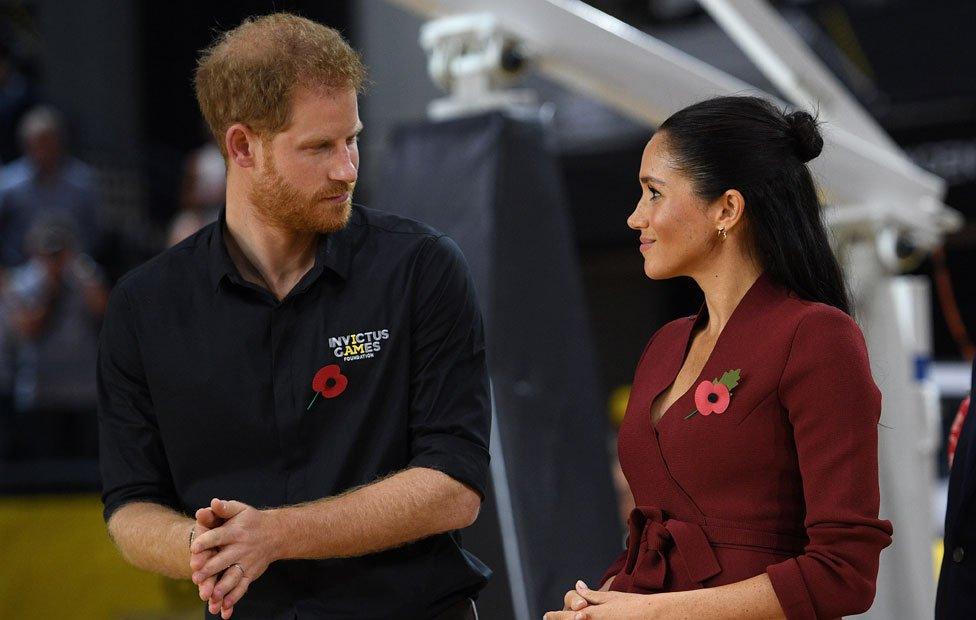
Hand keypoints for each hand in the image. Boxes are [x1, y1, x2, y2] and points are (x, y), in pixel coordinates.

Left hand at [190, 498, 280, 617]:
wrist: (276, 533)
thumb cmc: (252, 520)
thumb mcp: (240, 509)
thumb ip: (225, 507)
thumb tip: (213, 502)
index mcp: (235, 532)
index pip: (218, 536)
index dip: (206, 542)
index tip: (194, 548)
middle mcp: (241, 548)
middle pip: (223, 560)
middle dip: (210, 569)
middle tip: (196, 577)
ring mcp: (247, 562)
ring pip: (233, 577)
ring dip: (222, 587)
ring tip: (210, 596)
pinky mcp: (251, 574)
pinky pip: (242, 587)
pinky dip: (233, 598)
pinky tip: (224, 608)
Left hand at [544, 582, 668, 618]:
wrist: (651, 615)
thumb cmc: (631, 605)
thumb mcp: (609, 598)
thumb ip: (591, 594)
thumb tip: (578, 584)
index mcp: (590, 614)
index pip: (567, 616)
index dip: (555, 616)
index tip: (547, 615)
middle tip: (550, 617)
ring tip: (570, 617)